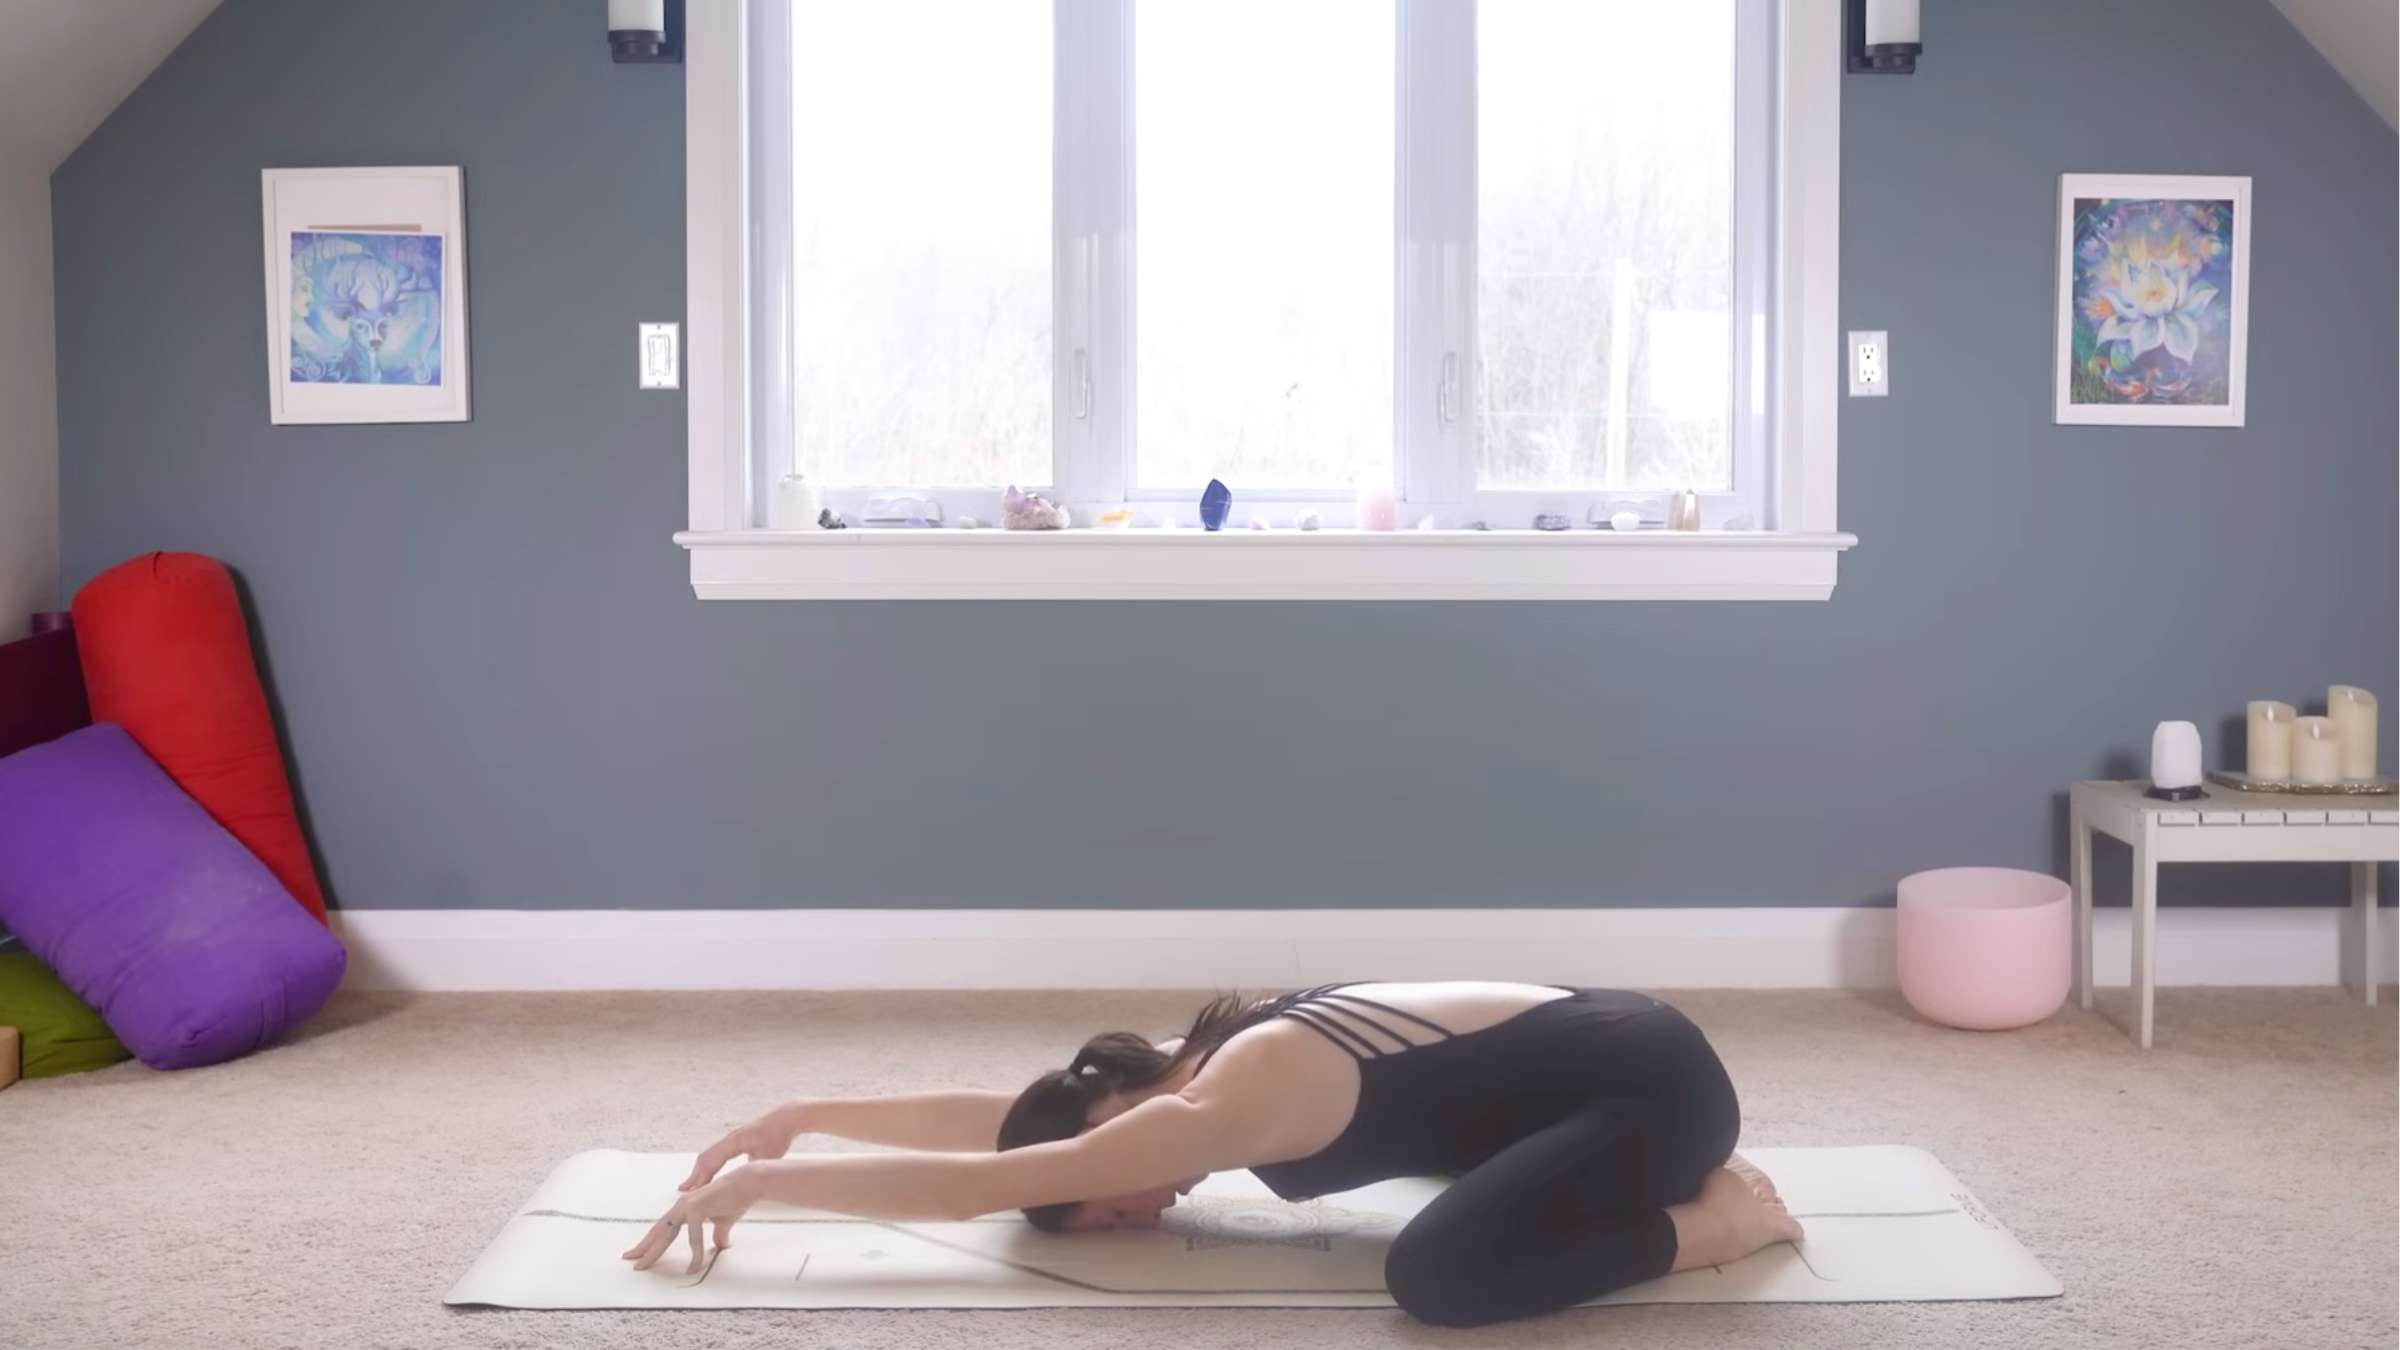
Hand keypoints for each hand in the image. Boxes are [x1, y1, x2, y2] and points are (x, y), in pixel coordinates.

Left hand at [622, 1167, 759, 1273]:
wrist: (750, 1184)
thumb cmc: (737, 1198)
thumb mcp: (723, 1222)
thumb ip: (717, 1234)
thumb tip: (720, 1246)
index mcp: (685, 1207)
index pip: (663, 1228)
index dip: (650, 1242)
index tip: (639, 1254)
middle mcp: (682, 1205)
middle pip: (658, 1231)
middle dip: (644, 1248)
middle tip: (632, 1262)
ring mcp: (688, 1206)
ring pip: (666, 1234)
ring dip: (654, 1252)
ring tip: (645, 1265)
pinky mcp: (698, 1208)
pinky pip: (694, 1237)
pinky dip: (694, 1255)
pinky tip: (693, 1268)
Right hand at [680, 1104, 804, 1192]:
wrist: (786, 1117)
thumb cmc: (778, 1135)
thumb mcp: (767, 1156)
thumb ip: (752, 1169)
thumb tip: (741, 1184)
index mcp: (733, 1143)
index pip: (711, 1163)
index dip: (700, 1179)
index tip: (691, 1192)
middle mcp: (729, 1139)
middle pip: (705, 1159)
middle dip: (694, 1175)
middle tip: (682, 1190)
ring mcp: (732, 1139)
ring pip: (711, 1155)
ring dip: (701, 1170)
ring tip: (692, 1184)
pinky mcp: (738, 1140)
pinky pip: (718, 1154)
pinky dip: (710, 1165)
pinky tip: (711, 1173)